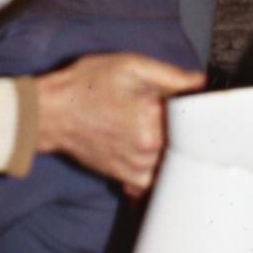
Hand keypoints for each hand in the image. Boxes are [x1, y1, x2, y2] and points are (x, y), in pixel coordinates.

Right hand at [35, 54, 203, 192]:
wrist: (50, 113)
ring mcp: (137, 168)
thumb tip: (201, 82)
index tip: (200, 106)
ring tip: (169, 137)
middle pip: (190, 148)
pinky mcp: (126, 179)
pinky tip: (157, 158)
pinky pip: (154, 185)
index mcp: (154, 120)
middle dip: (191, 135)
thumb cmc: (85, 87)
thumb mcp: (130, 66)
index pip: (199, 122)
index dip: (202, 112)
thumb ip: (170, 75)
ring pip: (174, 169)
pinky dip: (160, 175)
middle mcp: (148, 150)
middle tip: (184, 121)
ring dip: (177, 155)